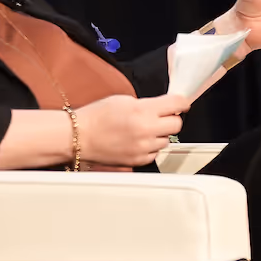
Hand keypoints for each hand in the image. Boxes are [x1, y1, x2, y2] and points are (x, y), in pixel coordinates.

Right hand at [73, 94, 189, 166]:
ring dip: (159, 134)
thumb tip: (163, 107)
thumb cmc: (96, 116)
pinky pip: (155, 153)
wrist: (78, 136)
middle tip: (160, 117)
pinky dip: (150, 147)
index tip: (182, 103)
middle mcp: (146, 130)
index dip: (182, 102)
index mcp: (143, 110)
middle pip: (177, 124)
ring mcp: (143, 147)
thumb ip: (147, 104)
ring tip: (141, 130)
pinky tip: (136, 141)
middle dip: (171, 119)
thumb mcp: (123, 100)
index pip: (177, 104)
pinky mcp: (139, 160)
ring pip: (166, 140)